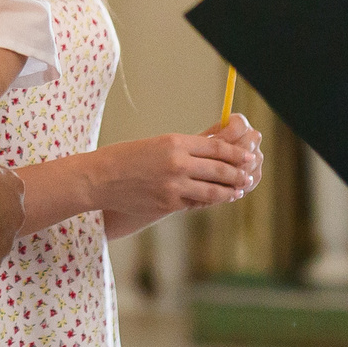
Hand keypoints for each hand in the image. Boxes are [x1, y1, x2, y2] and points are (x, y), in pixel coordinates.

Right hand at [91, 115, 263, 228]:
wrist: (99, 178)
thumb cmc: (126, 158)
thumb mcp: (157, 144)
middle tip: (248, 175)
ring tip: (237, 191)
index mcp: (176, 142)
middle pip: (219, 169)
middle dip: (237, 173)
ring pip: (212, 191)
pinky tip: (213, 201)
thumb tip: (213, 152)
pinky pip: (194, 204)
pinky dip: (206, 202)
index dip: (236, 154)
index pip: (217, 148)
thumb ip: (184, 149)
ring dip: (228, 191)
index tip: (247, 156)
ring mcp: (174, 186)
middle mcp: (178, 163)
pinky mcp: (168, 204)